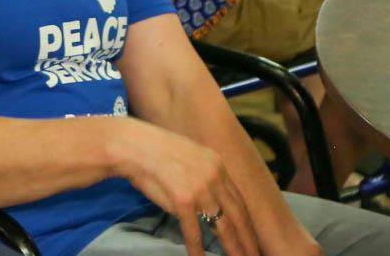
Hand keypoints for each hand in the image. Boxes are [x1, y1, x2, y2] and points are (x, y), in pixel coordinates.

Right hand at [108, 120, 261, 255]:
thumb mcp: (188, 157)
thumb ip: (202, 177)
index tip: (252, 235)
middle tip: (256, 255)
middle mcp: (214, 176)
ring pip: (223, 226)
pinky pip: (194, 231)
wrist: (133, 146)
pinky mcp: (184, 200)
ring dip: (233, 248)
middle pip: (238, 215)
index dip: (247, 221)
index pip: (239, 199)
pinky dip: (198, 249)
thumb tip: (208, 201)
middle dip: (248, 239)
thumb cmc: (154, 151)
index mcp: (217, 164)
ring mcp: (200, 188)